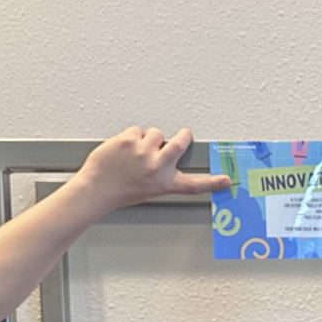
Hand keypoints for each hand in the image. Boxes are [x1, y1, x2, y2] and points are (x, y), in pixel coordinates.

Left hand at [73, 126, 228, 209]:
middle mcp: (158, 167)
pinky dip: (131, 136)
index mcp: (165, 183)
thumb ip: (161, 174)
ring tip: (136, 151)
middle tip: (184, 135)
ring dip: (148, 138)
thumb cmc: (118, 191)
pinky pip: (137, 130)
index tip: (226, 180)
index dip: (212, 182)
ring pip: (156, 133)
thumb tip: (167, 156)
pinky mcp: (130, 140)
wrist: (95, 189)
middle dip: (183, 136)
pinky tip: (124, 148)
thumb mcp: (148, 189)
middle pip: (181, 143)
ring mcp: (144, 152)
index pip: (194, 184)